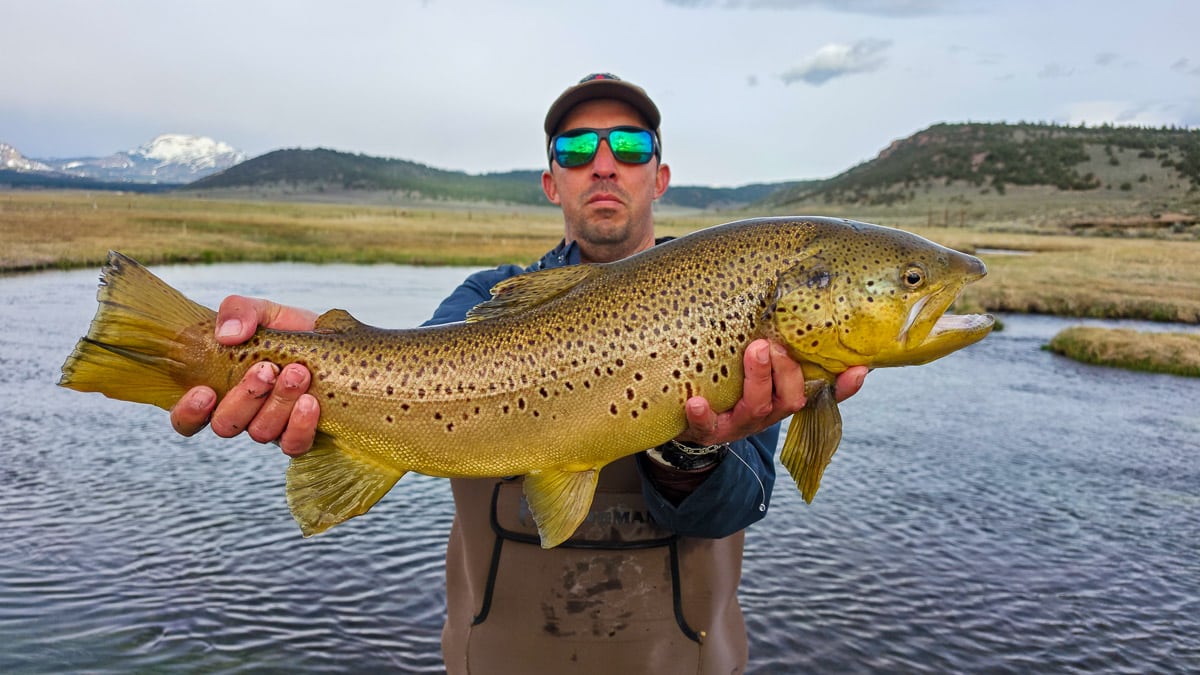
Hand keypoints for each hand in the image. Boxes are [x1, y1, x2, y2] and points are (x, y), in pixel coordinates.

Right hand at [169, 295, 320, 456]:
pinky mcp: (300, 435)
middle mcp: (243, 413)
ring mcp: (271, 427)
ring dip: (278, 402)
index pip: (188, 417)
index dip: (189, 412)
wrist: (334, 341)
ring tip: (298, 372)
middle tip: (268, 368)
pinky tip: (311, 401)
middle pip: (226, 425)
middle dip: (246, 397)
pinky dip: (300, 425)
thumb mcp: (264, 312)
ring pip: (261, 433)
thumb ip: (239, 311)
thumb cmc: (291, 332)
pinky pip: (293, 445)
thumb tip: (227, 334)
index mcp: (221, 388)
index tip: (205, 391)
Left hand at [674, 339, 866, 446]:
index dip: (844, 387)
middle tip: (776, 344)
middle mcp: (768, 412)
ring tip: (754, 351)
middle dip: (787, 370)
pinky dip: (702, 414)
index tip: (859, 369)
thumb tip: (803, 304)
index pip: (823, 394)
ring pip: (757, 407)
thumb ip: (779, 347)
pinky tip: (696, 401)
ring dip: (758, 378)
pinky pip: (707, 426)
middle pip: (791, 398)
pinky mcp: (709, 430)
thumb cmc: (733, 384)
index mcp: (784, 396)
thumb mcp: (759, 369)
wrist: (693, 421)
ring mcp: (740, 423)